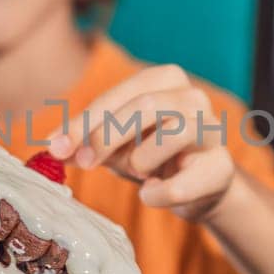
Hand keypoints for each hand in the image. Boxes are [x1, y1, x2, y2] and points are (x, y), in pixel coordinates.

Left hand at [48, 64, 236, 220]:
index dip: (86, 121)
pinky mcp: (221, 168)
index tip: (57, 146)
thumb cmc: (152, 155)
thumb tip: (52, 146)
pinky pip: (182, 182)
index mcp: (166, 79)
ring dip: (140, 161)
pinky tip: (151, 193)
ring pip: (171, 135)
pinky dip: (156, 193)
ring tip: (139, 173)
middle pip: (145, 106)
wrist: (199, 188)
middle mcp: (194, 97)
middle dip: (106, 136)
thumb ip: (83, 141)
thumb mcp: (114, 143)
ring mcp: (212, 131)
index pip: (121, 93)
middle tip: (83, 163)